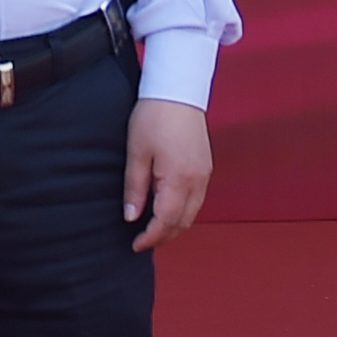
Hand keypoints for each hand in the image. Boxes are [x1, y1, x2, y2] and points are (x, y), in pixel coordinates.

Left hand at [125, 97, 212, 250]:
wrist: (177, 92)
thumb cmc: (154, 117)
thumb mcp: (136, 153)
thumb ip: (135, 188)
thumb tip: (131, 216)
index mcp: (179, 179)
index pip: (167, 221)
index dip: (151, 237)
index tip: (135, 245)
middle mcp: (197, 181)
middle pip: (183, 222)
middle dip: (164, 237)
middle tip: (142, 242)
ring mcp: (205, 174)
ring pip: (193, 213)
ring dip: (174, 226)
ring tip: (152, 230)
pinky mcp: (205, 167)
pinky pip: (197, 200)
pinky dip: (183, 211)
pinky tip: (167, 210)